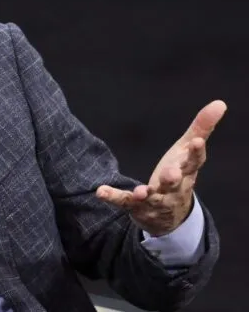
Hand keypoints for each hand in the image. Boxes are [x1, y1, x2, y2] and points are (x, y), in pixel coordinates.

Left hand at [96, 100, 226, 236]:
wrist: (170, 217)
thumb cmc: (179, 175)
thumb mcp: (187, 151)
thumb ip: (201, 128)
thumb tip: (220, 103)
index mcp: (187, 173)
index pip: (195, 163)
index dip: (197, 153)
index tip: (197, 142)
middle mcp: (174, 189)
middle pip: (175, 184)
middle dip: (173, 178)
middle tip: (171, 173)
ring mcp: (156, 200)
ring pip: (153, 199)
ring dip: (147, 195)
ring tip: (142, 192)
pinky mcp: (137, 207)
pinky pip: (124, 202)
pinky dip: (113, 197)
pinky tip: (100, 191)